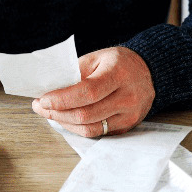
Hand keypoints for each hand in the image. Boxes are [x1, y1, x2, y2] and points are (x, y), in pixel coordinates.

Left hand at [31, 46, 155, 136]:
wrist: (149, 72)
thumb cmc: (119, 63)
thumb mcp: (97, 58)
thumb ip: (75, 73)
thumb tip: (50, 90)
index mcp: (119, 73)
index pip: (87, 92)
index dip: (62, 99)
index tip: (43, 100)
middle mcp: (128, 96)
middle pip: (86, 114)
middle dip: (57, 113)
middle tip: (42, 107)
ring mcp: (130, 114)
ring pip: (90, 128)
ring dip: (65, 123)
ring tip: (52, 113)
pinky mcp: (128, 125)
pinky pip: (98, 133)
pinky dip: (78, 128)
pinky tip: (69, 119)